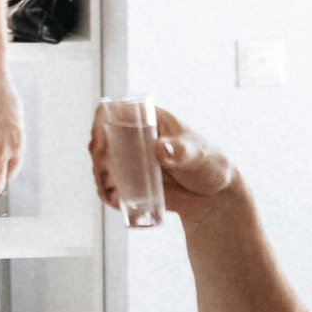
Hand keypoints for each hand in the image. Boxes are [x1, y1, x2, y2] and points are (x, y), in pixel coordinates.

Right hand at [87, 102, 239, 222]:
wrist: (213, 197)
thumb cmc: (211, 165)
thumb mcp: (198, 155)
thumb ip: (182, 151)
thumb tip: (161, 149)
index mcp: (148, 119)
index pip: (115, 111)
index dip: (100, 122)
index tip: (101, 142)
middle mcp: (134, 137)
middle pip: (101, 139)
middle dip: (98, 156)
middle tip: (109, 173)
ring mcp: (130, 161)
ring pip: (101, 164)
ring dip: (100, 176)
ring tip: (113, 191)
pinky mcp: (131, 182)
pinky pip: (110, 186)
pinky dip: (106, 193)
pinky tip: (115, 201)